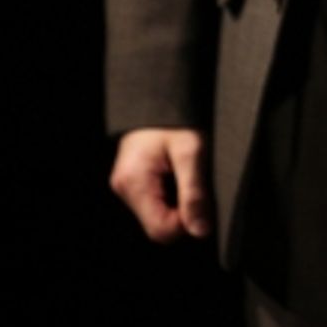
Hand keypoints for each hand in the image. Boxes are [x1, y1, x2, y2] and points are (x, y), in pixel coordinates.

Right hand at [110, 128, 212, 243]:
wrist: (158, 94)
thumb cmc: (175, 118)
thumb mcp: (191, 151)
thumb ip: (194, 193)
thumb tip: (200, 231)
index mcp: (134, 183)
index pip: (160, 231)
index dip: (186, 223)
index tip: (201, 199)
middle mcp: (124, 188)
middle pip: (157, 225)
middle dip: (182, 213)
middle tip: (197, 182)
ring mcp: (126, 185)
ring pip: (157, 215)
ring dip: (178, 203)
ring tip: (187, 174)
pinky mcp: (132, 181)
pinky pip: (154, 202)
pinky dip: (171, 195)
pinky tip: (178, 174)